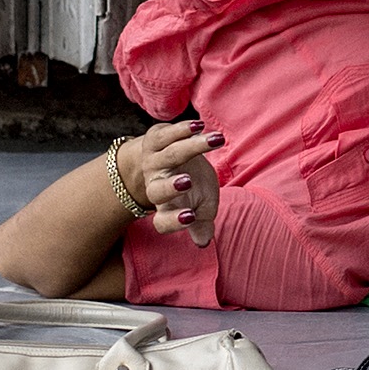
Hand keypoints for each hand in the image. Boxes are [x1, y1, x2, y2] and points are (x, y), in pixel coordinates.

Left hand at [123, 118, 220, 240]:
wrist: (173, 160)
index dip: (175, 220)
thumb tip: (203, 242)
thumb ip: (202, 224)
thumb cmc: (192, 189)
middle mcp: (155, 186)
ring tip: (215, 140)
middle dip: (170, 187)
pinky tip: (199, 126)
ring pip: (168, 155)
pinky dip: (181, 129)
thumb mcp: (202, 208)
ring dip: (190, 148)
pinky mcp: (155, 140)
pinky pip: (165, 135)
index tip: (192, 217)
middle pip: (156, 190)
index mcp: (166, 208)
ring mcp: (153, 161)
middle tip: (187, 182)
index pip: (163, 221)